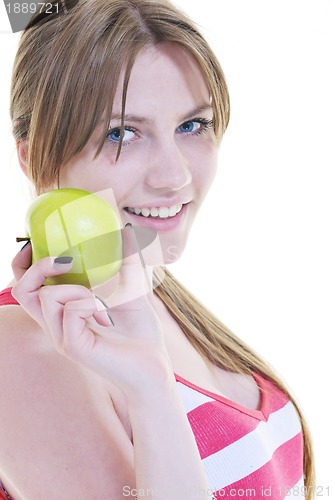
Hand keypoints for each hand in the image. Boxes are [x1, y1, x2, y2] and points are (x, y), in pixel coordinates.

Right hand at [11, 226, 171, 397]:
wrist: (155, 368)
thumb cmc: (141, 335)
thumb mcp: (133, 290)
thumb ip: (127, 263)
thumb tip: (131, 231)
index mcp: (64, 312)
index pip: (29, 286)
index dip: (25, 263)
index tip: (38, 242)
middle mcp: (57, 325)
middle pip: (22, 290)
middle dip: (39, 266)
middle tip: (66, 260)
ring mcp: (63, 337)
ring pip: (47, 297)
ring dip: (77, 288)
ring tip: (101, 302)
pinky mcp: (74, 347)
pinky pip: (70, 311)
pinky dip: (89, 302)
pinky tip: (106, 315)